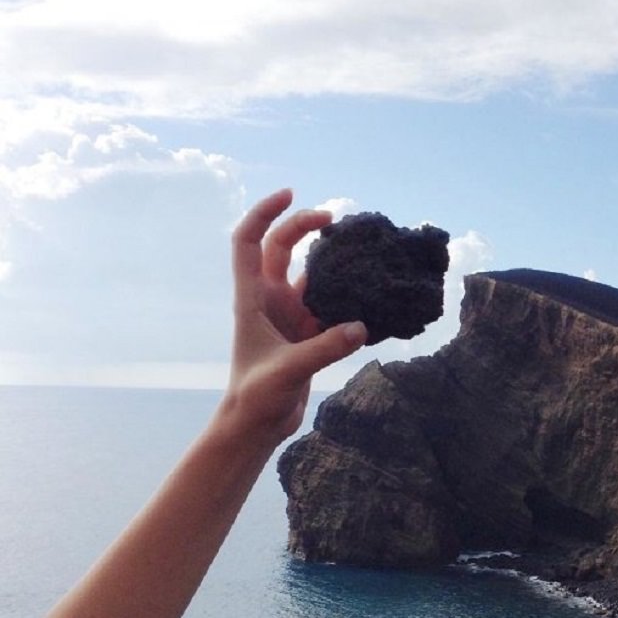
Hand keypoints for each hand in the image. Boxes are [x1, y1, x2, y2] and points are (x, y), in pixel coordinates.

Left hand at [223, 189, 366, 442]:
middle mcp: (269, 300)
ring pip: (309, 274)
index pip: (248, 242)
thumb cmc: (256, 396)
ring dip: (328, 260)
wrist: (257, 424)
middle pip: (281, 248)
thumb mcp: (288, 370)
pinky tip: (369, 295)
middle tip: (333, 219)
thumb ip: (325, 349)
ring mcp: (288, 315)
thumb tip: (362, 325)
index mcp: (252, 298)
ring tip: (358, 249)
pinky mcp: (306, 333)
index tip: (290, 194)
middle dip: (303, 226)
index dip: (264, 213)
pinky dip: (346, 297)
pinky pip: (328, 304)